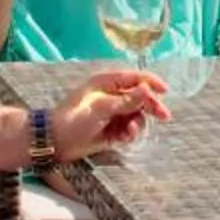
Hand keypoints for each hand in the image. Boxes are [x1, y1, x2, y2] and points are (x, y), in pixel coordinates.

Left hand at [52, 68, 169, 161]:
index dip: (151, 82)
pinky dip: (130, 133)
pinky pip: (129, 129)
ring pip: (136, 115)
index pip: (134, 78)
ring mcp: (111, 113)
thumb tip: (147, 89)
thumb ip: (126, 100)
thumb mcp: (101, 108)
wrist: (54, 142)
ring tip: (129, 132)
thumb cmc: (73, 120)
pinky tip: (124, 138)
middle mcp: (111, 96)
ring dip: (137, 123)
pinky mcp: (110, 130)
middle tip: (164, 116)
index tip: (165, 91)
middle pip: (139, 97)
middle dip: (151, 106)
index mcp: (106, 83)